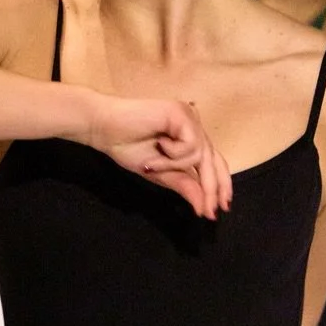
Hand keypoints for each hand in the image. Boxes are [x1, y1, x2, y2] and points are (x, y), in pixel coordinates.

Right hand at [81, 92, 232, 219]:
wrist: (104, 129)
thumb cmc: (127, 147)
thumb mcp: (160, 174)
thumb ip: (184, 185)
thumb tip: (204, 208)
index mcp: (189, 139)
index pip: (214, 163)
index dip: (221, 185)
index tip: (222, 208)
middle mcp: (193, 126)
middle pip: (214, 161)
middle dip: (211, 188)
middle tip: (209, 211)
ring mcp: (189, 118)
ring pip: (200, 156)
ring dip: (173, 166)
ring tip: (152, 163)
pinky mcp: (182, 113)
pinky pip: (190, 145)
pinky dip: (172, 154)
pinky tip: (158, 144)